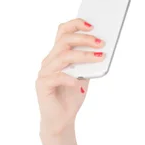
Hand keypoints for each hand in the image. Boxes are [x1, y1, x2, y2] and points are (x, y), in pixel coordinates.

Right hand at [36, 18, 104, 135]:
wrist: (62, 120)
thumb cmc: (72, 96)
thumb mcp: (84, 76)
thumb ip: (89, 62)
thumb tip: (102, 48)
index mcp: (58, 54)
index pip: (63, 32)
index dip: (75, 24)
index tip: (92, 24)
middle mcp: (49, 60)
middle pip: (64, 40)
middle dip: (84, 39)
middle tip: (101, 43)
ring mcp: (44, 72)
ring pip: (63, 56)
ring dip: (83, 55)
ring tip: (99, 57)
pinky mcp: (42, 85)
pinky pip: (56, 76)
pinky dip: (69, 77)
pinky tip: (78, 80)